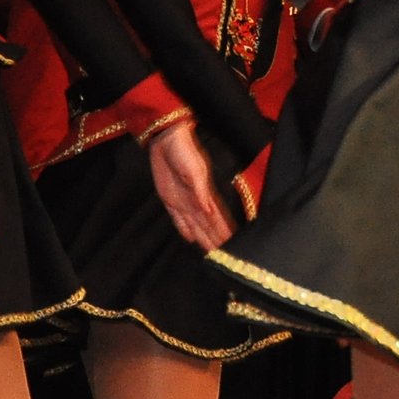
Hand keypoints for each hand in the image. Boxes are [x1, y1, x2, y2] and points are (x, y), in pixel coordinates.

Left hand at [148, 124, 236, 249]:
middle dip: (216, 240)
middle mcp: (196, 200)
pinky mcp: (170, 198)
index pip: (217, 218)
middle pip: (208, 225)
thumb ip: (201, 191)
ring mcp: (183, 200)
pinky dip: (185, 229)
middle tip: (225, 258)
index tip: (233, 246)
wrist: (165, 140)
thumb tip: (210, 211)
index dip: (225, 232)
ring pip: (195, 224)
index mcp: (205, 193)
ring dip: (203, 238)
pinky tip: (190, 238)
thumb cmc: (183, 151)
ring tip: (211, 252)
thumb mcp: (194, 169)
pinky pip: (178, 218)